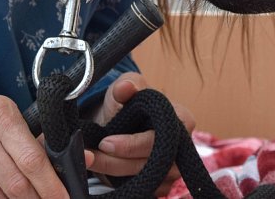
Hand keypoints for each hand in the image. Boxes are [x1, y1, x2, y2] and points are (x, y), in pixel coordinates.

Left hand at [87, 72, 195, 192]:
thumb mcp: (122, 89)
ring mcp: (174, 168)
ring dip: (114, 171)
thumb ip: (124, 87)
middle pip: (154, 162)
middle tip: (92, 155)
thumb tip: (126, 87)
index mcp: (182, 120)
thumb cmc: (126, 104)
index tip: (106, 142)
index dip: (133, 143)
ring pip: (146, 179)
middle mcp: (183, 147)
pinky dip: (120, 182)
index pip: (162, 137)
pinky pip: (143, 189)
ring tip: (91, 160)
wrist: (118, 124)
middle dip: (119, 160)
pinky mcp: (162, 184)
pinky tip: (102, 171)